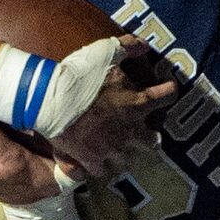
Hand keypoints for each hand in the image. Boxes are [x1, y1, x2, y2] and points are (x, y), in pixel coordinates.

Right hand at [46, 36, 177, 179]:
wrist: (49, 100)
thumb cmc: (79, 74)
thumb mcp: (106, 51)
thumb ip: (128, 47)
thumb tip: (145, 45)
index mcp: (138, 103)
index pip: (168, 97)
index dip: (169, 91)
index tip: (167, 90)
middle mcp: (130, 130)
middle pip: (154, 143)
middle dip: (151, 138)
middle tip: (144, 133)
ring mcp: (111, 149)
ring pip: (129, 161)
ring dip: (126, 154)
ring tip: (119, 149)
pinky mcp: (91, 161)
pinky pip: (103, 173)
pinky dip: (100, 168)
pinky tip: (96, 163)